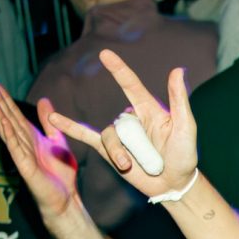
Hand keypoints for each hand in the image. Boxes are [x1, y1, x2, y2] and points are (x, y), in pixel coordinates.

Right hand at [0, 84, 78, 219]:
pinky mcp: (25, 166)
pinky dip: (9, 134)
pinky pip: (16, 148)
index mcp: (31, 137)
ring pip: (8, 131)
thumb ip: (49, 122)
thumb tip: (44, 100)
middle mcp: (24, 144)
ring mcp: (23, 154)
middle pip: (8, 119)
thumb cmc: (61, 173)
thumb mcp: (57, 141)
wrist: (66, 197)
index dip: (5, 99)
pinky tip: (3, 122)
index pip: (15, 114)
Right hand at [46, 49, 197, 197]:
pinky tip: (53, 118)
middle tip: (154, 160)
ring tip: (132, 166)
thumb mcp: (186, 127)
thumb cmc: (184, 155)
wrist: (173, 184)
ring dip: (119, 154)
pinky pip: (86, 135)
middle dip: (134, 144)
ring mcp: (120, 135)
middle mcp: (132, 120)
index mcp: (149, 110)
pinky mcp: (109, 150)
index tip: (105, 54)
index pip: (131, 85)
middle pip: (120, 122)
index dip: (118, 70)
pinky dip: (69, 127)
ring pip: (108, 137)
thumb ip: (179, 100)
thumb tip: (177, 69)